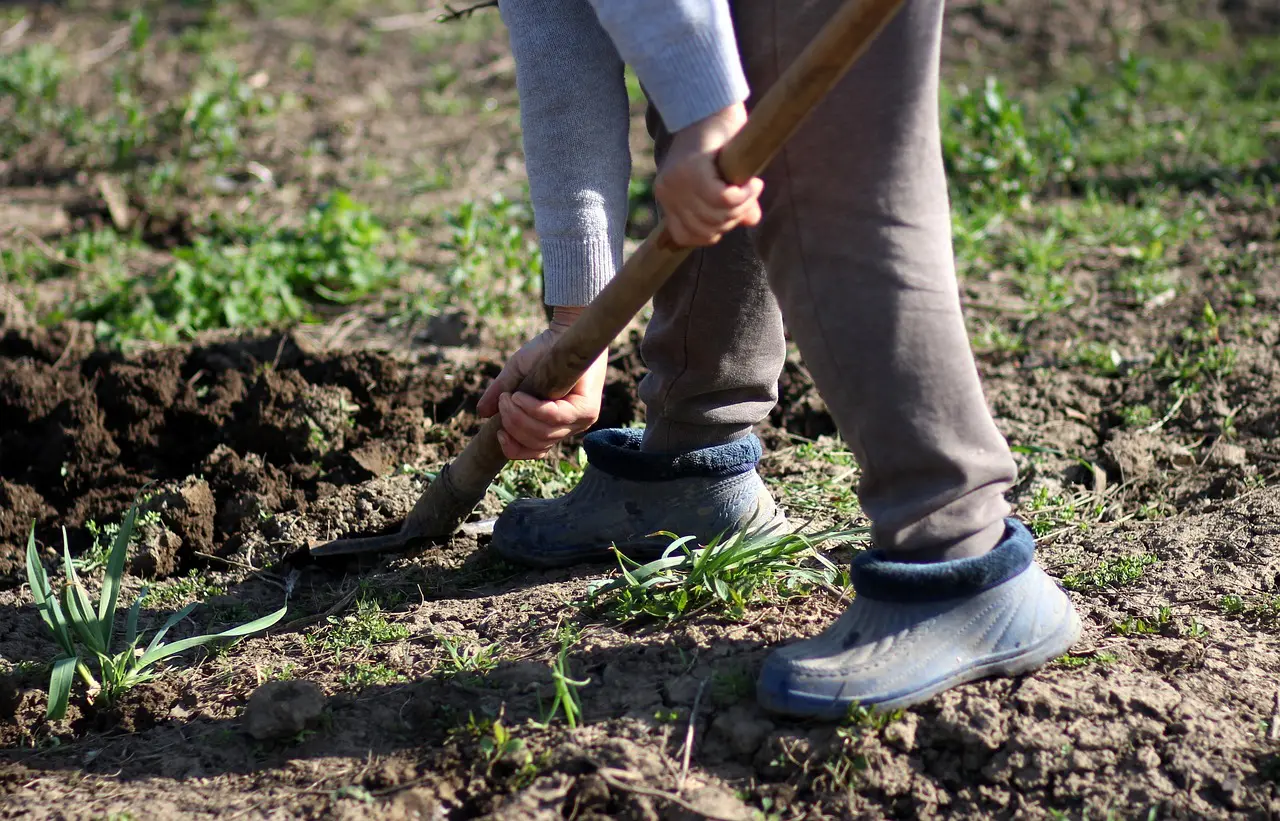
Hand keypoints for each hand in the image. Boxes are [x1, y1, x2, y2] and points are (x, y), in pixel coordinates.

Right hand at [477, 307, 607, 459]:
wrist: (565, 329)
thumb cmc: (543, 351)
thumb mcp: (516, 374)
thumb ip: (500, 394)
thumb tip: (481, 413)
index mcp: (555, 425)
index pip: (535, 451)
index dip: (514, 449)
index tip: (499, 433)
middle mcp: (571, 427)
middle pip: (536, 444)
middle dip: (512, 425)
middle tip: (503, 402)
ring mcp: (581, 421)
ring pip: (543, 434)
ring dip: (518, 417)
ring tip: (509, 397)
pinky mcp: (587, 410)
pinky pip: (554, 418)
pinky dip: (532, 409)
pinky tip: (520, 396)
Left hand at [654, 102, 763, 246]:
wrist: (713, 104)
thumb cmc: (720, 140)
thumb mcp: (723, 177)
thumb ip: (732, 204)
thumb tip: (751, 221)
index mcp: (667, 197)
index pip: (686, 237)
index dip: (713, 233)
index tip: (731, 214)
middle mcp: (667, 192)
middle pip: (705, 230)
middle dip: (732, 220)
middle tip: (748, 199)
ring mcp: (677, 182)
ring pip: (715, 216)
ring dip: (741, 207)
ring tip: (752, 189)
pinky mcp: (693, 170)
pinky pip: (723, 199)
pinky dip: (744, 196)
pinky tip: (753, 184)